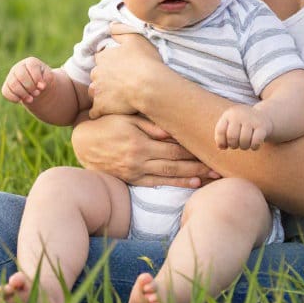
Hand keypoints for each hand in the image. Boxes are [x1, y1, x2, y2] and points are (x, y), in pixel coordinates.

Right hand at [2, 57, 53, 104]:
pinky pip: (5, 92)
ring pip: (13, 84)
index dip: (37, 78)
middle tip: (37, 93)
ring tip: (31, 99)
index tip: (43, 87)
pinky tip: (21, 100)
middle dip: (30, 87)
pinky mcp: (6, 86)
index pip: (31, 67)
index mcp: (30, 62)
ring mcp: (11, 76)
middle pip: (21, 76)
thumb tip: (41, 86)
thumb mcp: (49, 77)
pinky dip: (14, 98)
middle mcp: (18, 67)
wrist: (39, 89)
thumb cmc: (44, 80)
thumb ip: (47, 78)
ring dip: (23, 94)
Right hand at [72, 115, 220, 188]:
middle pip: (176, 164)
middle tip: (219, 167)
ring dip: (192, 177)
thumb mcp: (126, 118)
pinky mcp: (132, 179)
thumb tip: (170, 131)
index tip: (211, 149)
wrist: (83, 143)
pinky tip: (192, 183)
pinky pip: (157, 183)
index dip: (193, 150)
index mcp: (140, 142)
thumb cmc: (107, 124)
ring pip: (170, 176)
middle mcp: (139, 159)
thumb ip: (148, 124)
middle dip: (199, 165)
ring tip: (212, 177)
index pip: (174, 147)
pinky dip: (176, 184)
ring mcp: (135, 172)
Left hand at [87, 29, 162, 118]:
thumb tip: (110, 26)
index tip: (120, 66)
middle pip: (96, 75)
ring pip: (94, 92)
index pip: (101, 58)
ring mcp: (98, 91)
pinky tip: (106, 112)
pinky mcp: (101, 106)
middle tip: (119, 82)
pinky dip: (98, 112)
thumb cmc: (145, 62)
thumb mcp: (136, 38)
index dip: (110, 62)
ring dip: (101, 93)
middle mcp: (97, 73)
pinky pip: (95, 111)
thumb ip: (121, 30)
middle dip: (104, 78)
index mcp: (104, 57)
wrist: (149, 87)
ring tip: (114, 97)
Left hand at [214, 105, 272, 149]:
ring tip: (245, 144)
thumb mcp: (230, 125)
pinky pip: (256, 142)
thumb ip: (221, 135)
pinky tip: (254, 145)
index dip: (221, 142)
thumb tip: (221, 146)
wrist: (263, 116)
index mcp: (229, 114)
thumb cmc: (241, 125)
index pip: (220, 131)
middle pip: (232, 137)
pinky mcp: (262, 126)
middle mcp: (239, 114)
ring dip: (244, 147)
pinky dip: (254, 147)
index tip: (225, 145)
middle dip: (233, 145)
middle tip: (236, 144)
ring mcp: (251, 119)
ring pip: (244, 140)